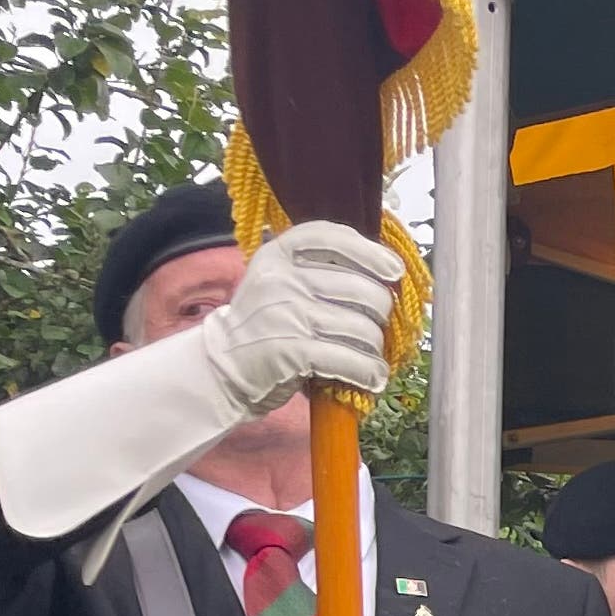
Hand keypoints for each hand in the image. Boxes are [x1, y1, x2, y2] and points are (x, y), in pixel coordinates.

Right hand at [200, 222, 402, 414]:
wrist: (221, 366)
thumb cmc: (264, 325)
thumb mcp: (278, 282)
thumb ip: (317, 270)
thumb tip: (384, 272)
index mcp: (278, 254)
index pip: (332, 238)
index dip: (371, 252)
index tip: (393, 270)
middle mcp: (281, 279)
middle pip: (363, 289)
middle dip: (381, 315)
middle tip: (375, 330)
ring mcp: (286, 314)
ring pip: (363, 328)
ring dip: (375, 349)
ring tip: (368, 357)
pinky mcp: (293, 351)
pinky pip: (351, 359)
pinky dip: (369, 372)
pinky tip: (371, 377)